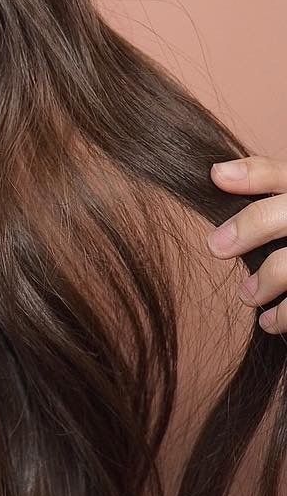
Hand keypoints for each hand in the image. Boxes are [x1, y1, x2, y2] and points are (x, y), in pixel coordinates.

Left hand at [207, 156, 286, 332]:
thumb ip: (269, 180)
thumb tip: (218, 174)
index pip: (284, 175)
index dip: (252, 174)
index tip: (216, 178)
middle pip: (284, 215)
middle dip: (250, 228)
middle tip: (216, 247)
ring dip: (265, 282)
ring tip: (247, 295)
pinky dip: (285, 315)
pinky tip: (269, 321)